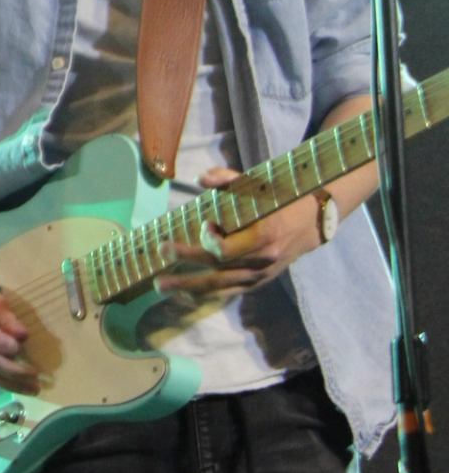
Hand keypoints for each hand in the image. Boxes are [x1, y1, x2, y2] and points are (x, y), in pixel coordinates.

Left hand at [156, 166, 317, 302]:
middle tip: (161, 251)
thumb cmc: (279, 198)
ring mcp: (261, 274)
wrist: (312, 222)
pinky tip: (184, 294)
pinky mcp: (259, 282)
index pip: (227, 249)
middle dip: (185, 260)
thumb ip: (229, 180)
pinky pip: (230, 292)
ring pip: (220, 285)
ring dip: (187, 286)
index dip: (209, 239)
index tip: (204, 224)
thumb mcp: (259, 183)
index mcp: (264, 235)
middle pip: (216, 267)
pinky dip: (207, 294)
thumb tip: (200, 179)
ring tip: (160, 285)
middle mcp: (262, 259)